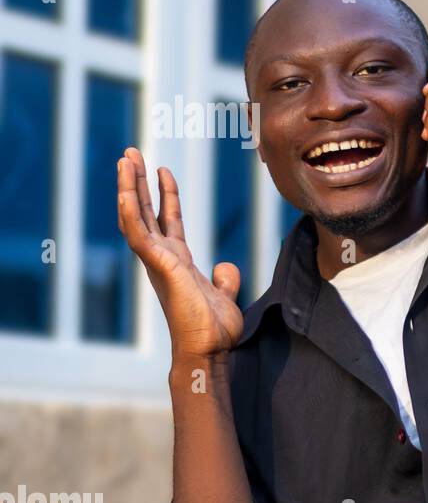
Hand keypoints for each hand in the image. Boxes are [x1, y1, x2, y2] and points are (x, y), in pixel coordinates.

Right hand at [116, 147, 243, 358]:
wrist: (209, 349)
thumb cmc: (213, 329)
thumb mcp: (224, 295)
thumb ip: (224, 279)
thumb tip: (225, 266)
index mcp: (177, 261)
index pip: (168, 220)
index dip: (165, 195)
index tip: (164, 170)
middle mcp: (163, 258)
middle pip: (146, 212)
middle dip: (139, 182)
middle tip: (131, 153)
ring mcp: (158, 261)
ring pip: (137, 216)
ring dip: (130, 187)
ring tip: (126, 159)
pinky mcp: (159, 266)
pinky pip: (139, 235)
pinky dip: (131, 212)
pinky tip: (126, 191)